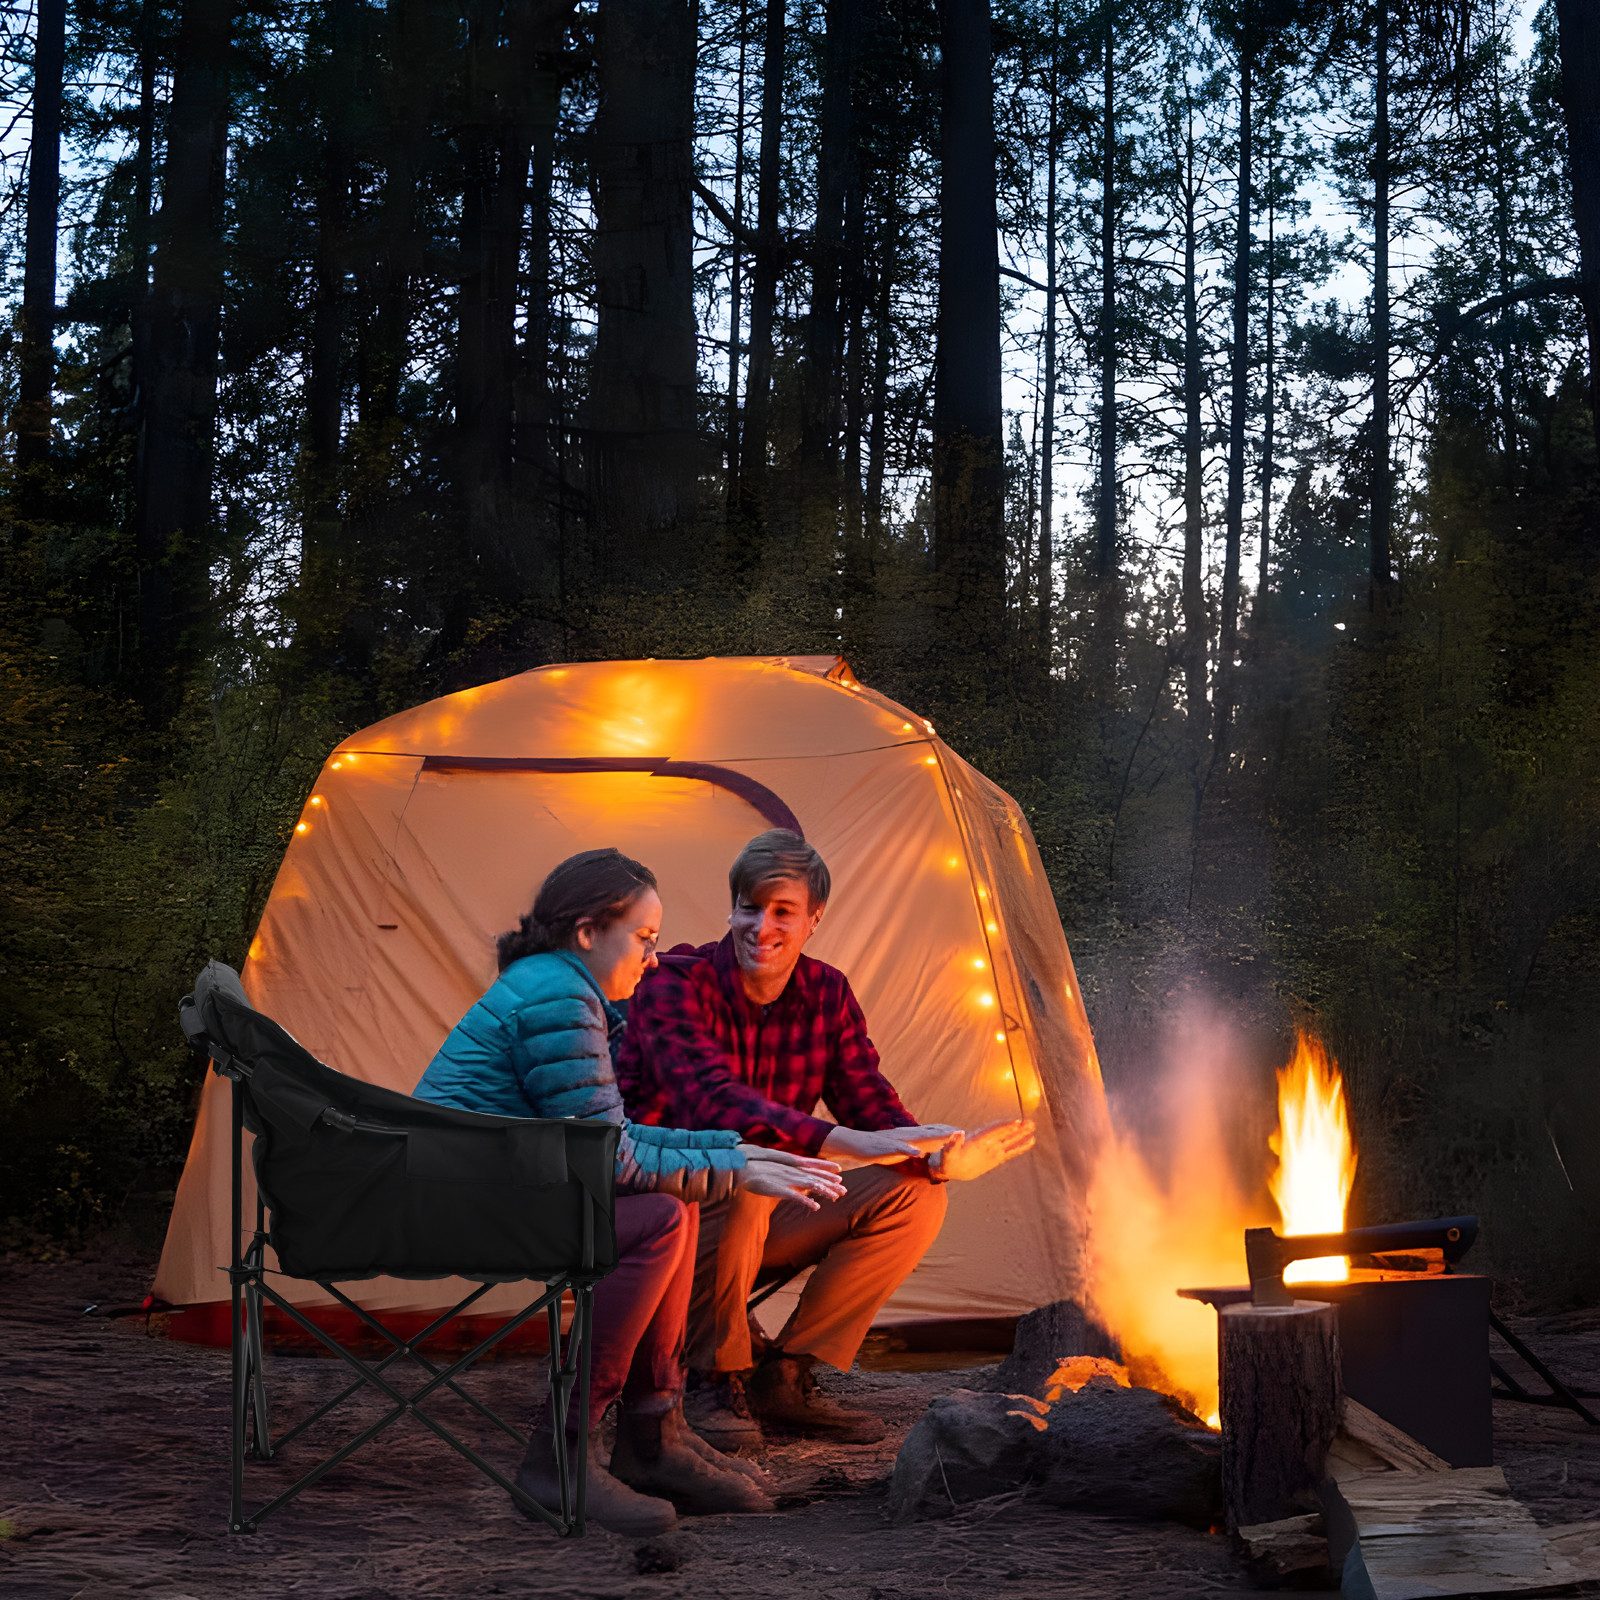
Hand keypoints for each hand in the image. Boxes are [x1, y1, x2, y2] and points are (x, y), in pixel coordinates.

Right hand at [736, 1145, 847, 1210]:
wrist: (738, 1168)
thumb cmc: (752, 1169)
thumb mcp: (771, 1167)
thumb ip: (782, 1170)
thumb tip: (788, 1174)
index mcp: (789, 1164)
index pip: (812, 1166)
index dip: (826, 1168)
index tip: (839, 1171)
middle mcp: (791, 1170)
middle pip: (815, 1176)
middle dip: (830, 1182)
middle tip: (844, 1189)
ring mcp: (786, 1179)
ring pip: (810, 1185)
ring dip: (824, 1191)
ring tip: (836, 1197)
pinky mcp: (779, 1188)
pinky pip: (796, 1196)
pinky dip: (807, 1201)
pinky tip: (816, 1207)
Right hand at [819, 1124, 961, 1168]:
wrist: (855, 1144)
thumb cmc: (876, 1148)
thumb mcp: (898, 1150)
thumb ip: (910, 1149)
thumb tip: (922, 1152)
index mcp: (908, 1136)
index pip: (930, 1133)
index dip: (945, 1132)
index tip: (961, 1132)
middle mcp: (905, 1135)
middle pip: (929, 1133)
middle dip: (945, 1132)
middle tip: (962, 1131)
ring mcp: (896, 1140)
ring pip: (918, 1138)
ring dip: (933, 1138)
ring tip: (948, 1137)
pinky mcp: (886, 1148)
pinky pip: (899, 1149)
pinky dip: (909, 1150)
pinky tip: (918, 1153)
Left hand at [930, 1119, 1034, 1181]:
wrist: (949, 1167)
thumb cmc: (946, 1160)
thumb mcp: (947, 1154)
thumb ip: (952, 1145)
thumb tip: (959, 1133)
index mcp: (976, 1140)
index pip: (992, 1131)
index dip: (1004, 1126)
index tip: (1016, 1122)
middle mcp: (986, 1142)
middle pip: (1003, 1132)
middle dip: (1016, 1128)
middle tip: (1030, 1122)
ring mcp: (992, 1148)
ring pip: (1009, 1140)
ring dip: (1021, 1134)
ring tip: (1033, 1126)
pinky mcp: (995, 1157)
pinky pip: (1010, 1151)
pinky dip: (1020, 1147)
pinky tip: (1030, 1142)